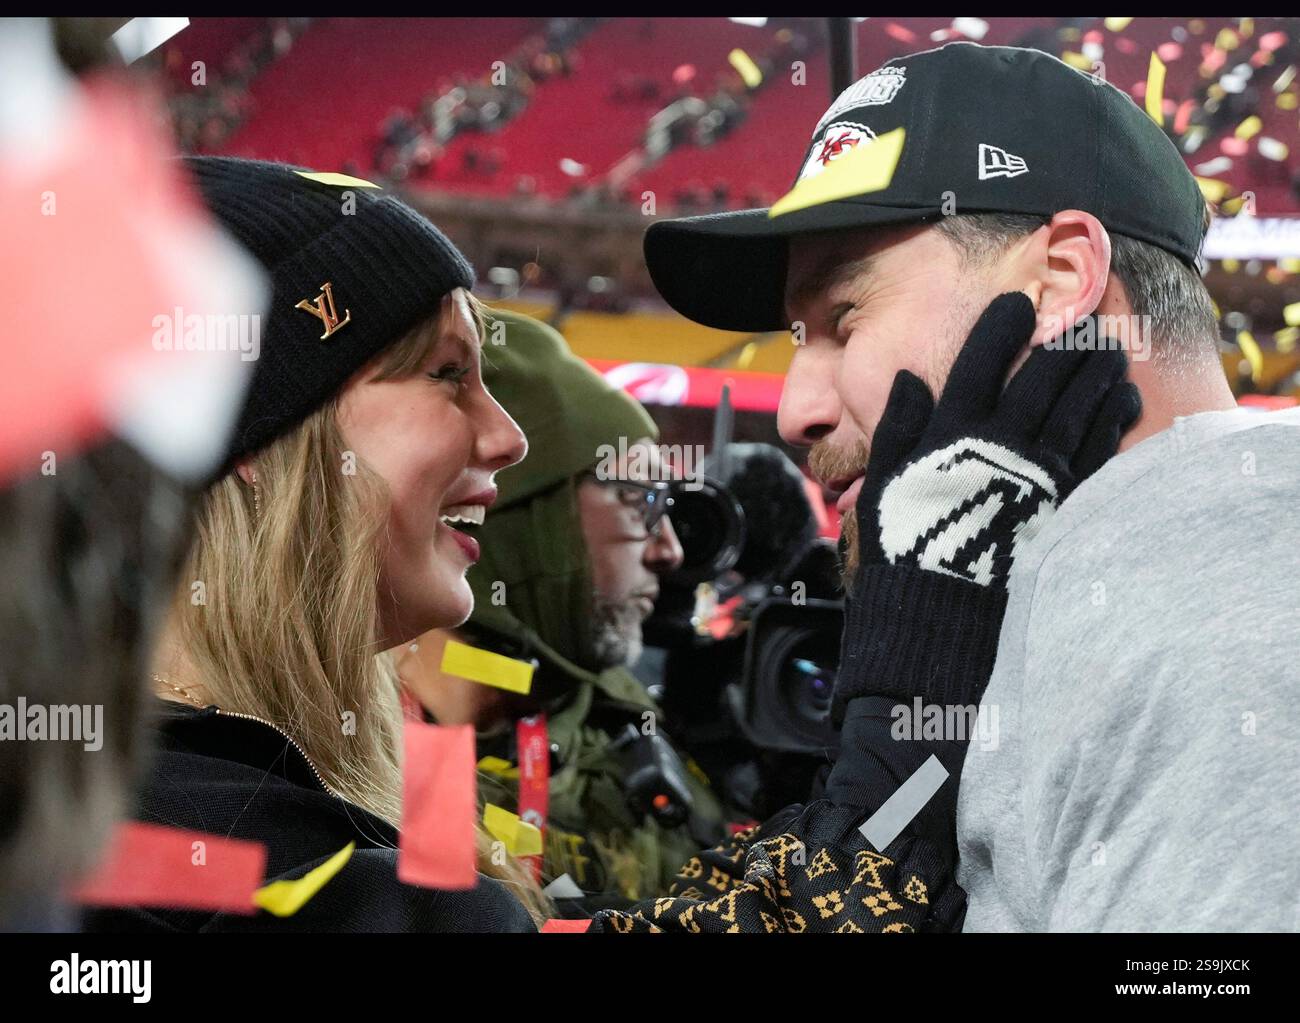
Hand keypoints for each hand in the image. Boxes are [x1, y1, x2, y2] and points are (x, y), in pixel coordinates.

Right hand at [855, 291, 1139, 588]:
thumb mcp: (883, 481)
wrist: (941, 607)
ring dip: (1098, 371)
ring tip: (1111, 349)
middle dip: (1066, 340)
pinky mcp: (1066, 499)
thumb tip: (907, 378)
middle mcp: (1000, 441)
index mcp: (950, 431)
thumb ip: (897, 427)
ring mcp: (1039, 469)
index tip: (1019, 303)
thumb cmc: (905, 544)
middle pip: (1042, 375)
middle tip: (1084, 318)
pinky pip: (1098, 446)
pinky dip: (1114, 417)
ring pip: (1079, 403)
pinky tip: (1124, 399)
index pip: (980, 363)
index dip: (1001, 328)